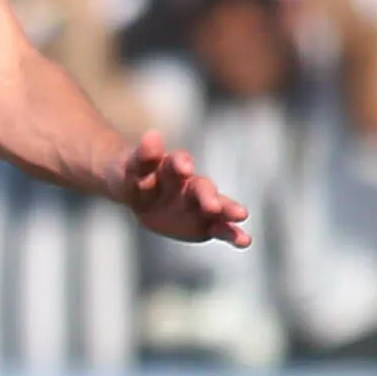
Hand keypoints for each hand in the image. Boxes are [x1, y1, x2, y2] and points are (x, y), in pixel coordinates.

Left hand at [111, 128, 250, 247]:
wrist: (137, 191)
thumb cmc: (134, 177)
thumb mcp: (131, 169)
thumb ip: (142, 158)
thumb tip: (152, 135)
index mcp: (169, 168)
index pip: (175, 163)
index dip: (179, 165)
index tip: (184, 167)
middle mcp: (188, 184)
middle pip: (199, 187)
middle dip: (206, 195)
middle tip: (212, 206)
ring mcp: (197, 204)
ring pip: (214, 206)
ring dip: (226, 210)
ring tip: (240, 215)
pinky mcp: (203, 223)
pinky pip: (219, 228)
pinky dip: (232, 233)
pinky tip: (245, 240)